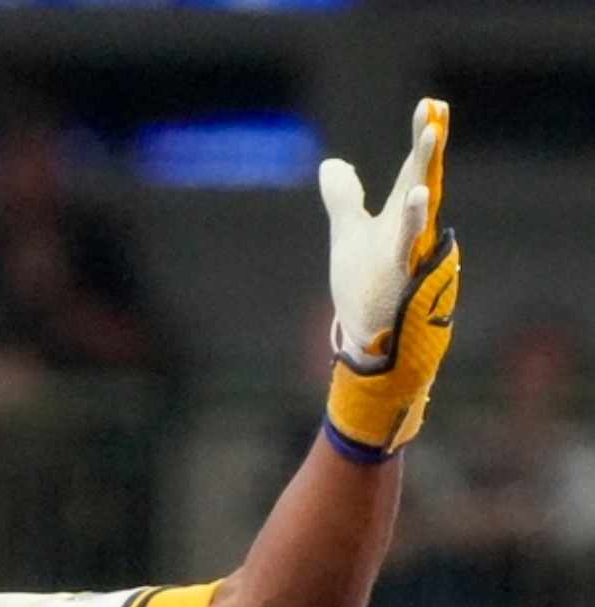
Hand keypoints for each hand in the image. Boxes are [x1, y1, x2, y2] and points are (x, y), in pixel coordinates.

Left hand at [319, 98, 460, 456]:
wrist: (370, 340)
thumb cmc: (365, 287)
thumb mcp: (348, 234)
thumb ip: (344, 197)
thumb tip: (333, 163)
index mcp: (399, 217)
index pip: (411, 169)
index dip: (421, 138)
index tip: (431, 103)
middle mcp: (408, 229)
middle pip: (420, 177)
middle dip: (427, 144)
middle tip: (436, 109)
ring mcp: (407, 253)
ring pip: (420, 207)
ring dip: (425, 170)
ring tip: (432, 133)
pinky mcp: (399, 276)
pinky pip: (409, 245)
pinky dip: (414, 221)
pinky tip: (420, 195)